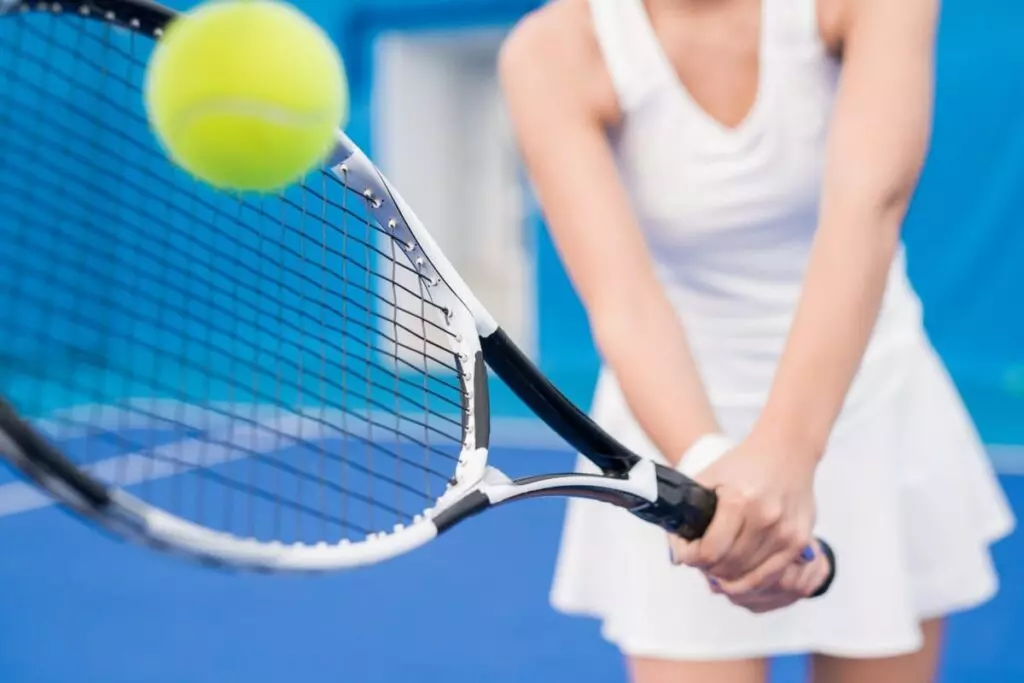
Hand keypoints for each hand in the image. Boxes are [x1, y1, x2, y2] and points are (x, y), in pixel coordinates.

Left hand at [668, 431, 820, 608]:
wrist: (788, 449)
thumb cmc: (745, 462)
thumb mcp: (709, 476)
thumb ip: (688, 510)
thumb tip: (676, 554)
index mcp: (739, 501)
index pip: (710, 551)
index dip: (691, 557)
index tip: (686, 553)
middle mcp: (765, 519)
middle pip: (728, 566)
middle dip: (706, 568)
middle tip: (698, 561)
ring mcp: (786, 533)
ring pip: (749, 576)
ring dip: (728, 577)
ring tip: (716, 568)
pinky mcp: (800, 542)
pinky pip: (773, 575)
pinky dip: (753, 583)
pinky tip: (739, 578)